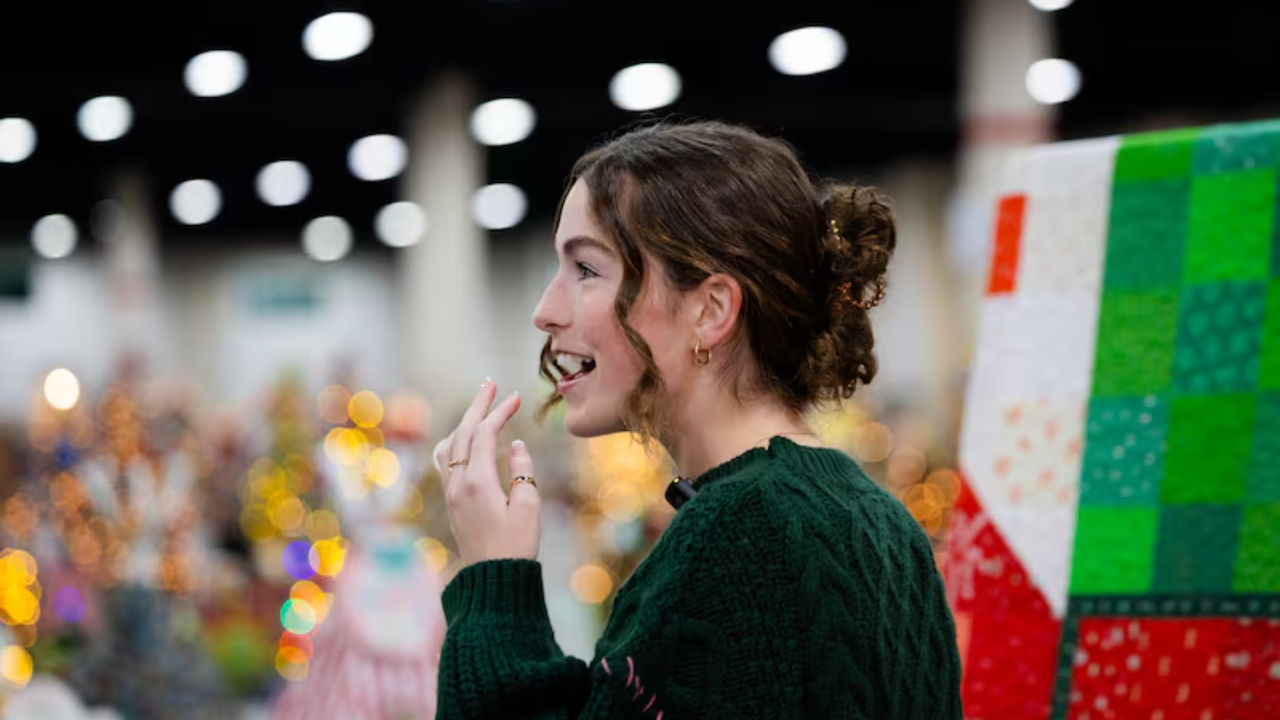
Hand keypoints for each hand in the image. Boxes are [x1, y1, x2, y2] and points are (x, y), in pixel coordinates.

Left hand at [437, 381, 540, 565]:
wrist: (493, 580)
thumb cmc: (516, 547)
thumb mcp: (528, 508)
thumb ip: (522, 471)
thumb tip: (514, 445)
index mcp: (477, 482)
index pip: (484, 434)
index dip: (499, 412)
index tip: (516, 396)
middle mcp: (458, 483)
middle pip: (463, 433)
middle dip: (478, 406)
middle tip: (491, 383)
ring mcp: (451, 493)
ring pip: (450, 445)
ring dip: (464, 422)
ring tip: (479, 406)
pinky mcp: (452, 502)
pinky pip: (445, 461)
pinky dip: (455, 441)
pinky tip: (463, 439)